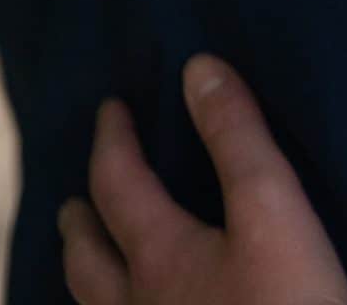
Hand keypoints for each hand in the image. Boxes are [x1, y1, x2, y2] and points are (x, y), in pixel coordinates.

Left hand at [60, 56, 346, 304]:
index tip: (111, 109)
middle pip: (90, 263)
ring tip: (88, 266)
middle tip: (73, 202)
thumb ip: (237, 138)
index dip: (114, 141)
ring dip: (86, 278)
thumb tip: (198, 68)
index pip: (120, 185)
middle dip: (82, 224)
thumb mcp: (273, 210)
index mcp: (162, 258)